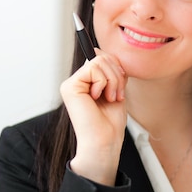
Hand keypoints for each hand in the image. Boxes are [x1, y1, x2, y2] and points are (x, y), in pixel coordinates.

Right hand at [60, 49, 126, 185]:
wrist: (105, 140)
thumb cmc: (111, 122)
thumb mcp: (115, 89)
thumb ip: (110, 71)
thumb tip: (102, 51)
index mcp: (87, 82)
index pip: (100, 57)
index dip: (115, 65)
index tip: (121, 81)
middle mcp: (77, 81)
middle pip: (101, 56)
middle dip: (117, 74)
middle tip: (117, 94)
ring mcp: (71, 84)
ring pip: (99, 60)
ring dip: (113, 79)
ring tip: (110, 97)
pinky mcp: (69, 86)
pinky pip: (93, 68)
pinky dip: (104, 82)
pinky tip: (100, 98)